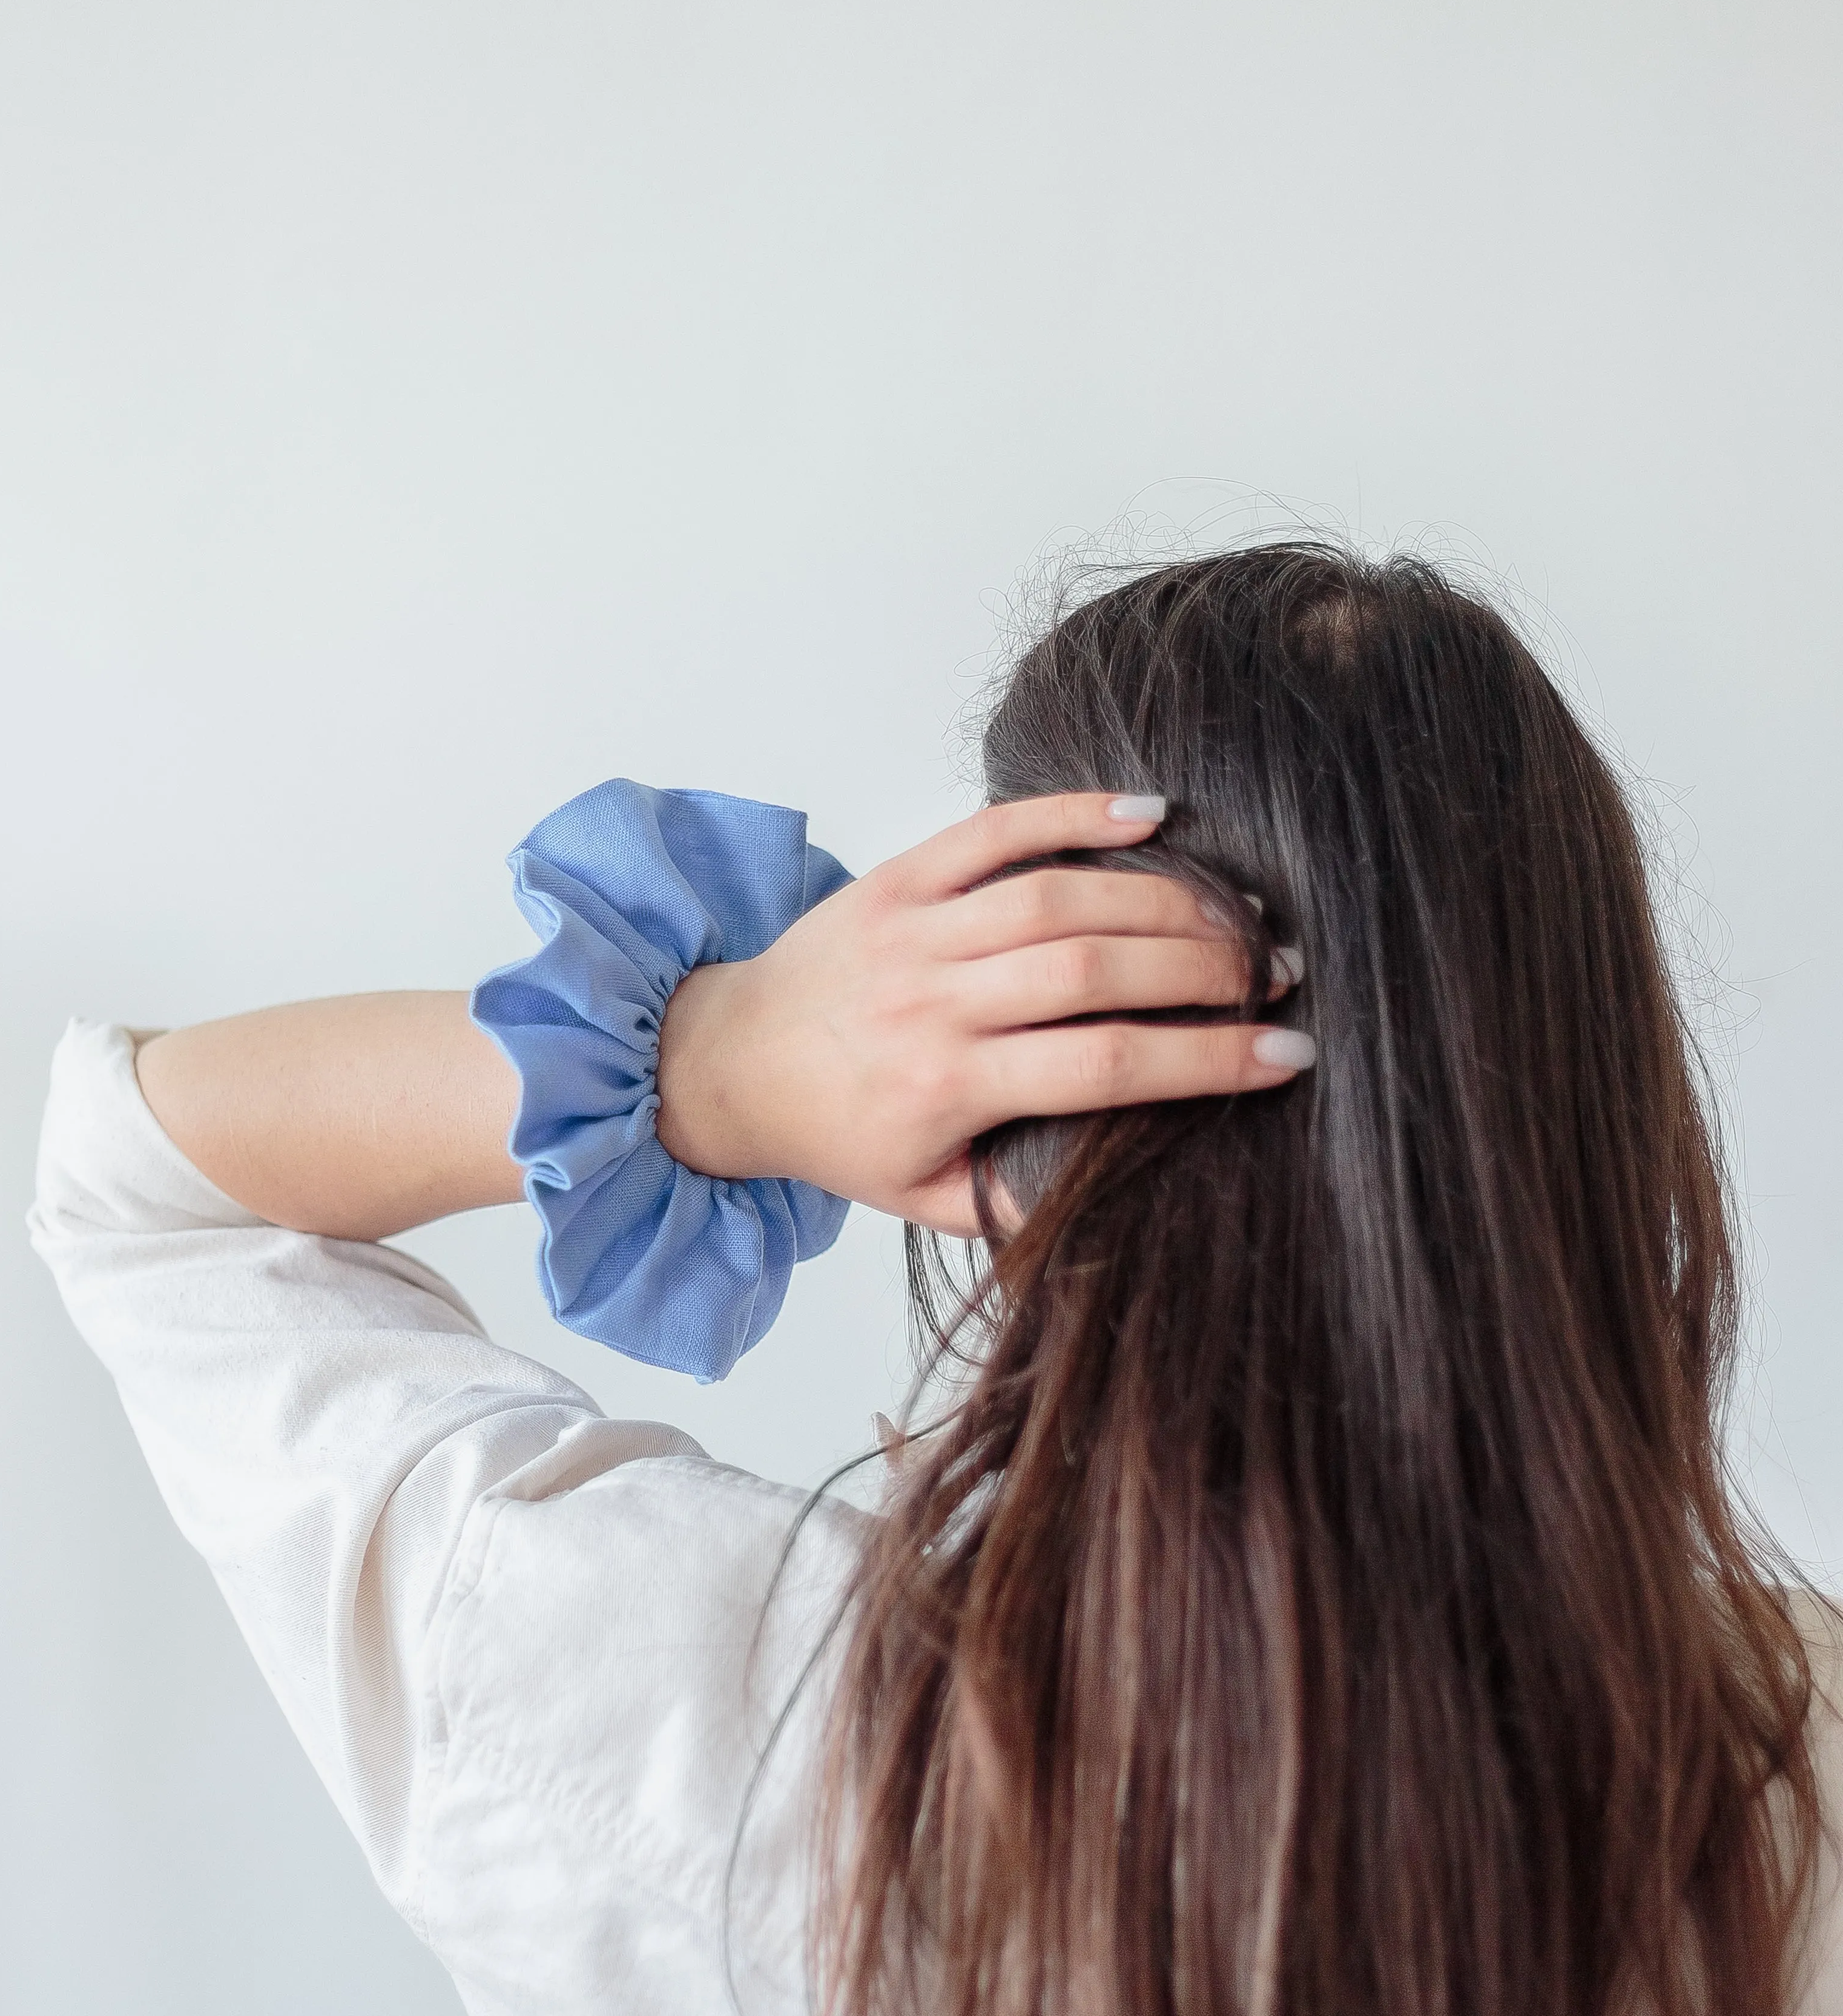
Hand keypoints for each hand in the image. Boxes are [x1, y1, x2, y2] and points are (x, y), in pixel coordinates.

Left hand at [654, 794, 1311, 1233]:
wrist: (727, 1064)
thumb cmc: (840, 1134)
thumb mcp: (922, 1197)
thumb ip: (1014, 1203)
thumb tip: (1128, 1202)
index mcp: (948, 1088)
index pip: (1107, 1067)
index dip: (1208, 1059)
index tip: (1288, 1054)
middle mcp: (934, 1002)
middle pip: (1096, 970)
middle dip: (1206, 969)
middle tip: (1280, 973)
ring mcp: (914, 930)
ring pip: (1060, 897)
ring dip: (1163, 900)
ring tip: (1238, 914)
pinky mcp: (896, 877)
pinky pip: (994, 832)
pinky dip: (1073, 813)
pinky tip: (1152, 813)